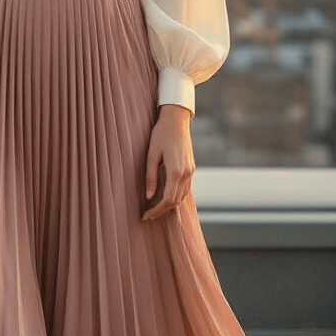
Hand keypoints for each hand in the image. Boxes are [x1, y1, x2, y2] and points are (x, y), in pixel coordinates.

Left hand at [141, 104, 194, 220]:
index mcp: (176, 172)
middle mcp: (186, 173)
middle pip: (176, 201)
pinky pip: (185, 188)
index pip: (167, 200)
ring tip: (154, 209)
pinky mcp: (191, 168)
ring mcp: (191, 171)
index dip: (156, 211)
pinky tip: (165, 197)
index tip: (145, 216)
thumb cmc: (161, 135)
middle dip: (161, 211)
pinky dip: (176, 196)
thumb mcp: (151, 155)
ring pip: (182, 196)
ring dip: (169, 205)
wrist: (176, 120)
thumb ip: (150, 177)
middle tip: (147, 215)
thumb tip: (149, 197)